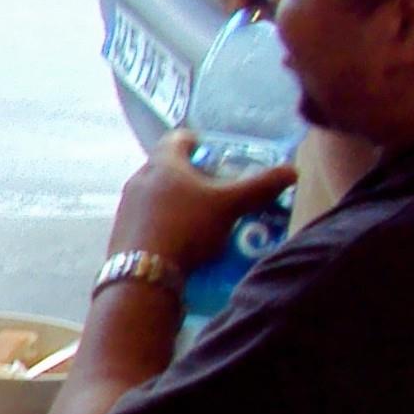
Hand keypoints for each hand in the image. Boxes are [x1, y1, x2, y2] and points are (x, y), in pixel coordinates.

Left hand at [108, 129, 293, 274]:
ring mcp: (126, 206)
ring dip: (178, 201)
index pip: (177, 138)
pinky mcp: (120, 231)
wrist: (143, 274)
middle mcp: (139, 179)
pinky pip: (147, 219)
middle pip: (167, 168)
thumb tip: (293, 170)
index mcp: (162, 164)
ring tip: (204, 217)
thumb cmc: (187, 227)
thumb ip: (261, 186)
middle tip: (217, 188)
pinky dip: (165, 222)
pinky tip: (183, 240)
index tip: (212, 151)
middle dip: (192, 176)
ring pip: (156, 195)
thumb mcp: (230, 205)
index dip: (197, 141)